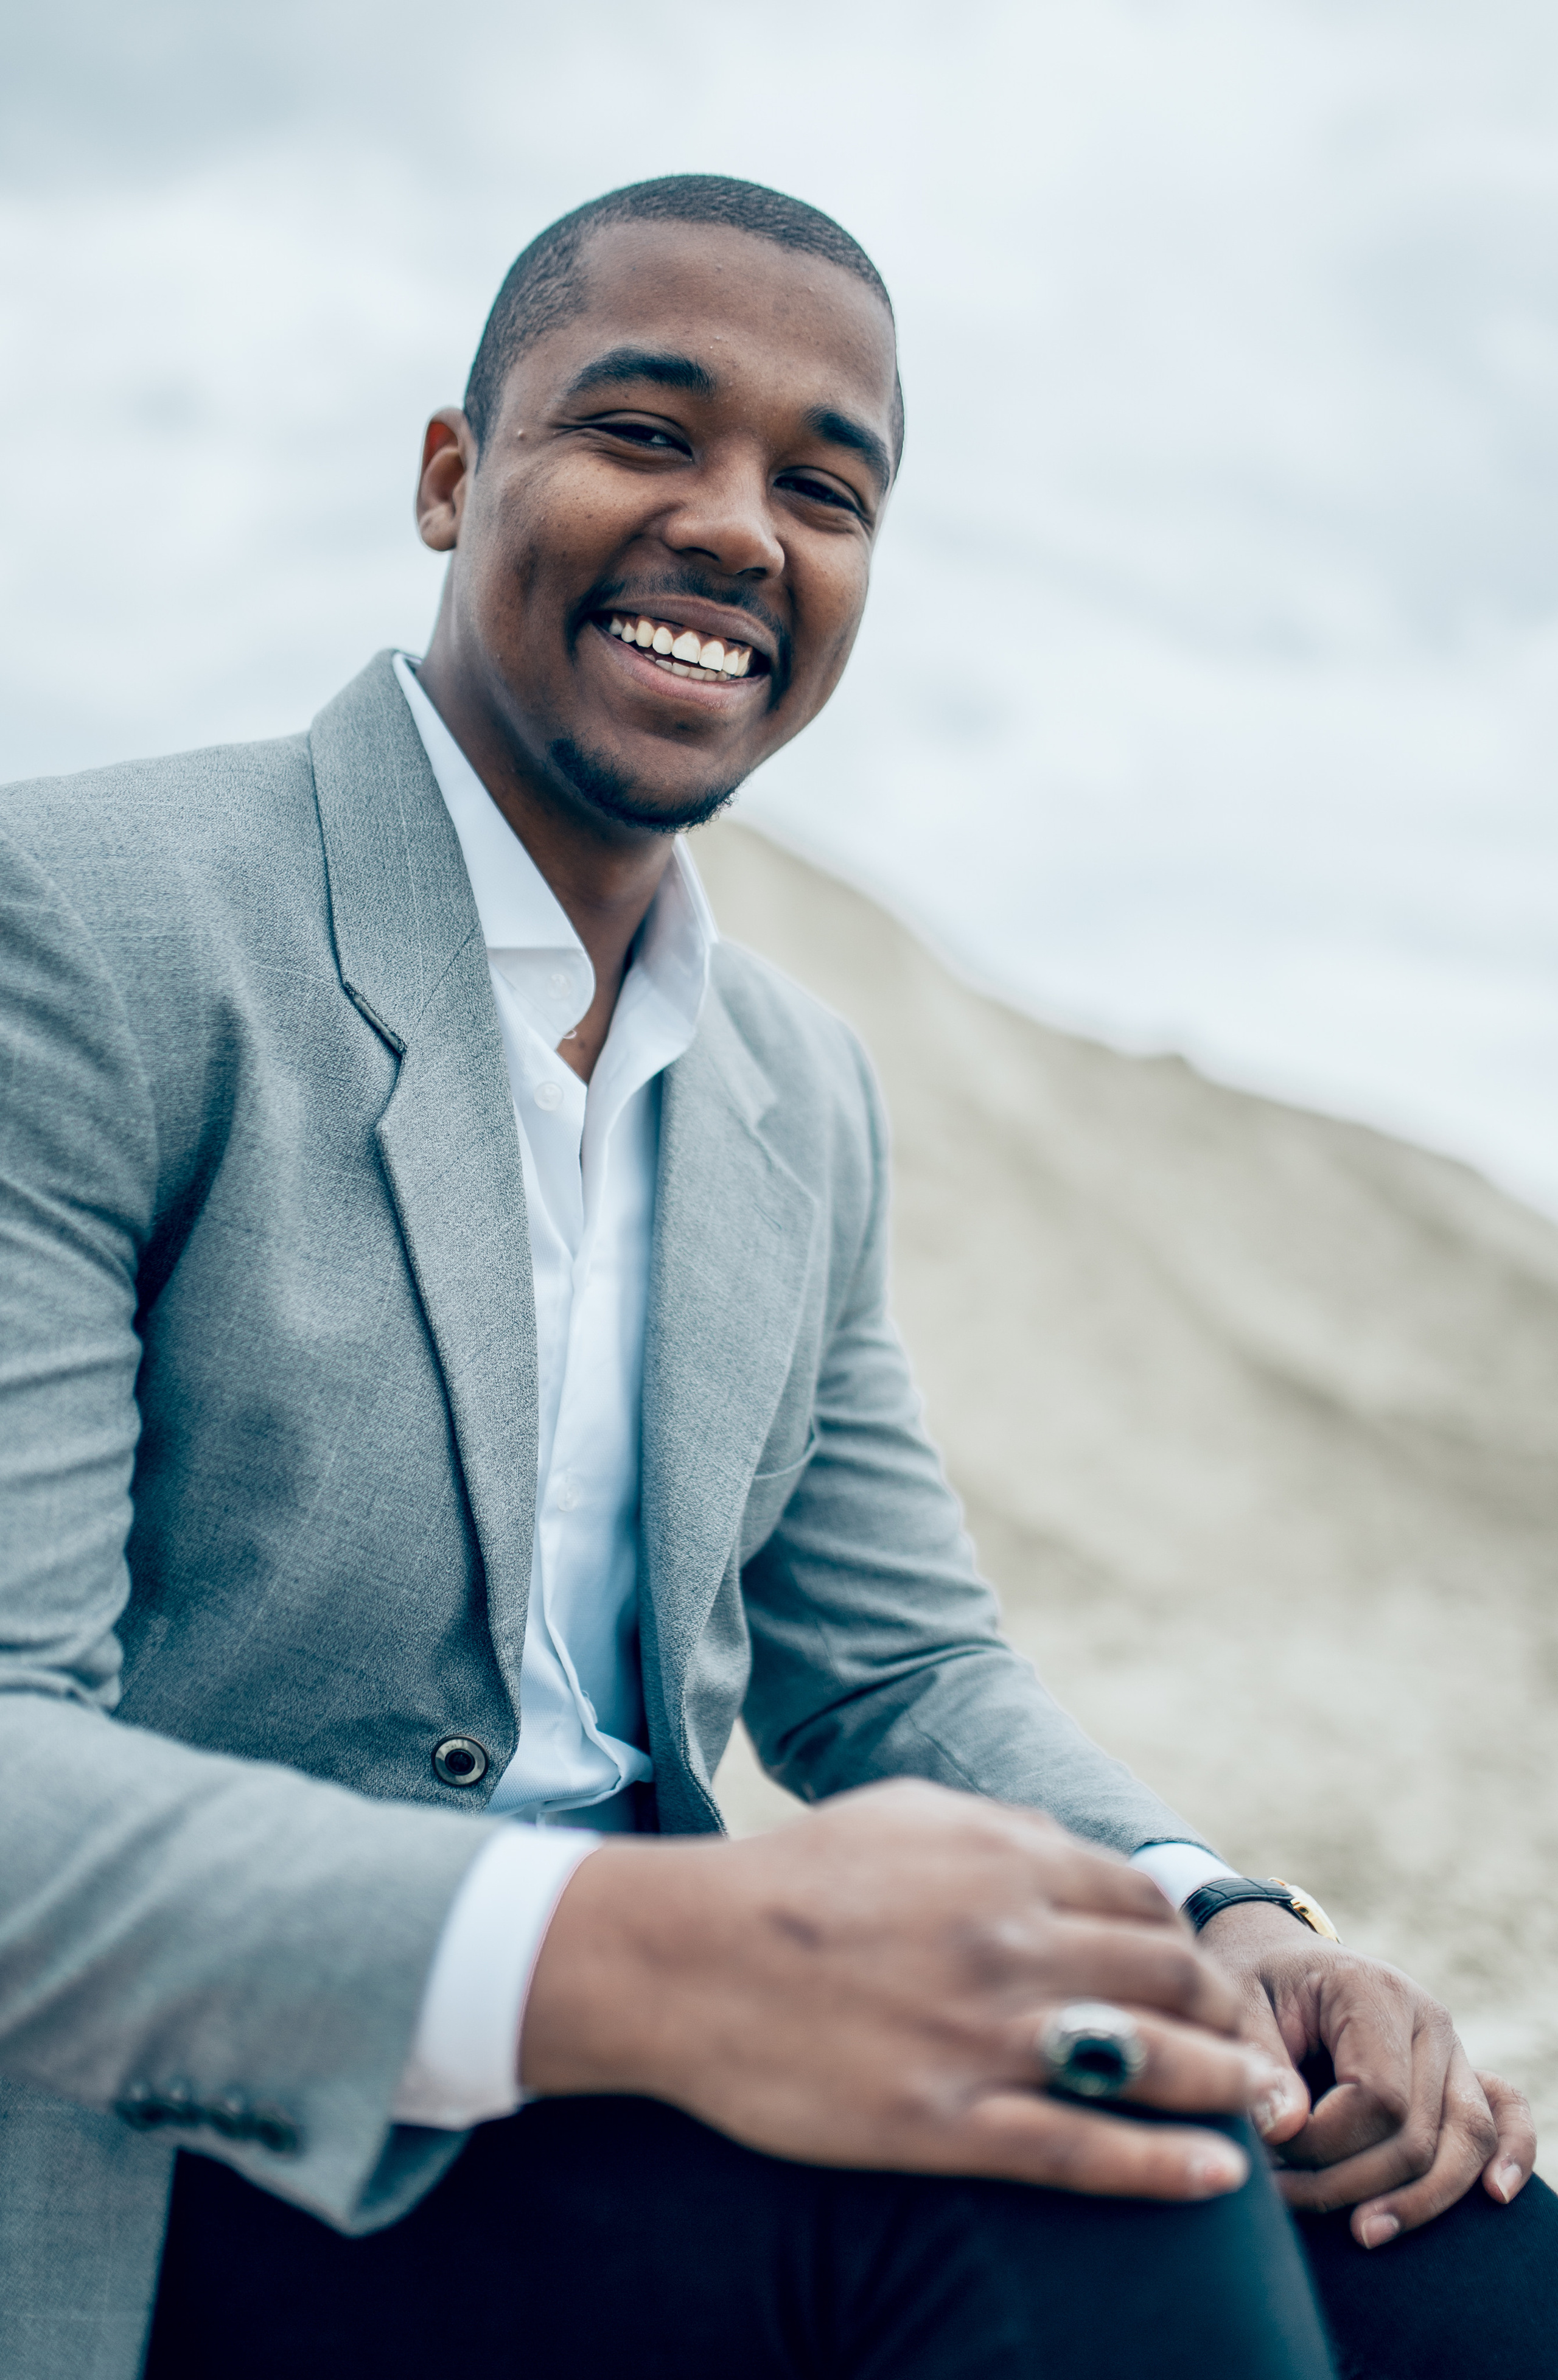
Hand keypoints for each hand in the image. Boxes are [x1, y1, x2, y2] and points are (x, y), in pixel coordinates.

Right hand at [522, 1781, 1293, 2201]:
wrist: (681, 1956)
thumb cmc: (793, 1878)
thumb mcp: (903, 1814)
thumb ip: (1002, 1829)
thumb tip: (1075, 1854)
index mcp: (1003, 1861)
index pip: (1147, 1906)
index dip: (1198, 1950)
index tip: (1217, 1987)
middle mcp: (1009, 1940)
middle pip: (1171, 1979)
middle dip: (1238, 2020)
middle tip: (1269, 2057)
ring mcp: (979, 2033)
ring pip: (1150, 2063)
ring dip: (1231, 2089)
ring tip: (1273, 2118)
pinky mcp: (941, 2120)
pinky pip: (1081, 2150)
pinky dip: (1163, 2168)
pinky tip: (1214, 2179)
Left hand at [1199, 1901, 1537, 2246]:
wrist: (1278, 1962)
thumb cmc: (1254, 1984)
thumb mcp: (1236, 2004)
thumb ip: (1259, 2061)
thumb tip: (1284, 2129)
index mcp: (1374, 1991)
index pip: (1377, 2097)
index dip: (1325, 2142)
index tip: (1271, 2150)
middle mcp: (1427, 2019)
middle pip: (1418, 2132)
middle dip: (1351, 2183)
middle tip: (1284, 2195)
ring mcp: (1452, 2048)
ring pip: (1465, 2139)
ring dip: (1416, 2199)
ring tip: (1363, 2232)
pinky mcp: (1461, 2073)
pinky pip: (1505, 2113)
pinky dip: (1511, 2155)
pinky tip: (1494, 2195)